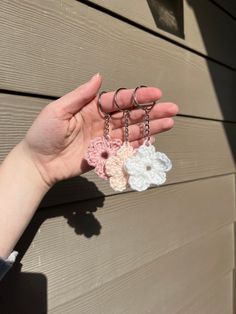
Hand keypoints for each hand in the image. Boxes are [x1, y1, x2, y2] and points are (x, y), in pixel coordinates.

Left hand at [20, 74, 178, 187]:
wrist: (38, 163)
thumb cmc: (43, 134)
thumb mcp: (58, 111)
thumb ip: (80, 96)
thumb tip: (98, 77)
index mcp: (91, 109)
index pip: (118, 101)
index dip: (137, 97)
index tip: (155, 94)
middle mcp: (101, 122)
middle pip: (130, 116)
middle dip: (151, 112)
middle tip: (172, 109)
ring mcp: (104, 139)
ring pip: (131, 132)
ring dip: (150, 128)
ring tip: (169, 123)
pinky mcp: (105, 155)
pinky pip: (124, 149)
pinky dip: (138, 146)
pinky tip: (152, 141)